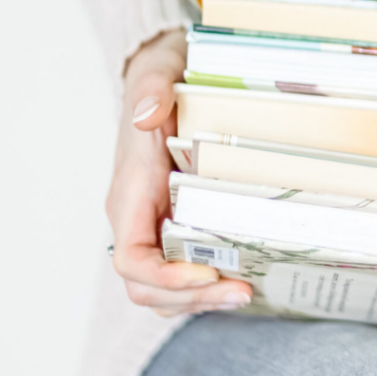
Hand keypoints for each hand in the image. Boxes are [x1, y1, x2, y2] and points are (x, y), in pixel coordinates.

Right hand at [106, 28, 252, 316]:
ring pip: (163, 288)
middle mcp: (138, 218)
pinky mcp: (177, 224)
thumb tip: (147, 113)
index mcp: (130, 195)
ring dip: (201, 300)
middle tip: (243, 292)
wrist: (164, 76)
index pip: (131, 258)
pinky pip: (183, 270)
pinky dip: (208, 285)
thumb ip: (151, 92)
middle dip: (192, 298)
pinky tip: (245, 277)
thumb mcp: (158, 75)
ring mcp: (156, 225)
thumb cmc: (160, 80)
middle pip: (147, 285)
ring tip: (246, 293)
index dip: (166, 277)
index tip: (210, 272)